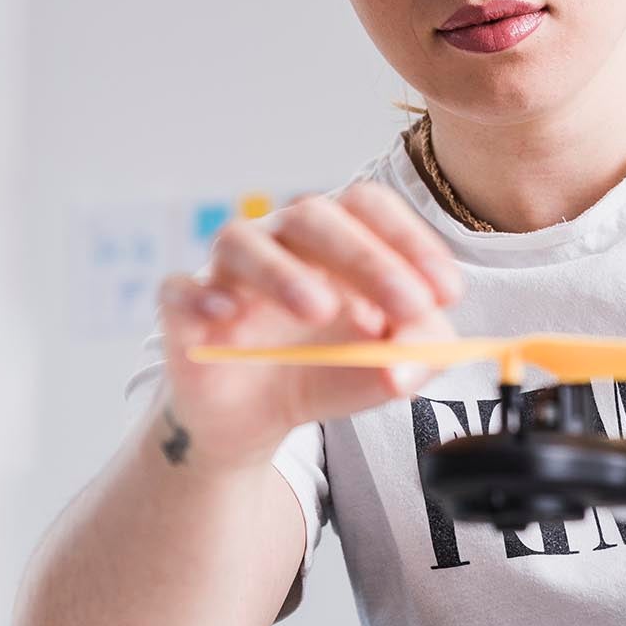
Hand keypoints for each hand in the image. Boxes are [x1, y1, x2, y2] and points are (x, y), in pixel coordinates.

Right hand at [156, 181, 462, 466]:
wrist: (255, 419)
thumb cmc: (325, 369)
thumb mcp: (385, 365)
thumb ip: (416, 354)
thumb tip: (409, 366)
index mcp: (333, 238)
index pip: (368, 207)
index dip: (410, 240)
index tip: (447, 294)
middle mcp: (278, 241)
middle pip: (313, 216)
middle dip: (367, 259)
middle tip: (408, 307)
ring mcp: (225, 272)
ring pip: (242, 241)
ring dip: (284, 272)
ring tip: (322, 310)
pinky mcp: (183, 311)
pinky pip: (178, 289)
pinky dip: (200, 298)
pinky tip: (227, 318)